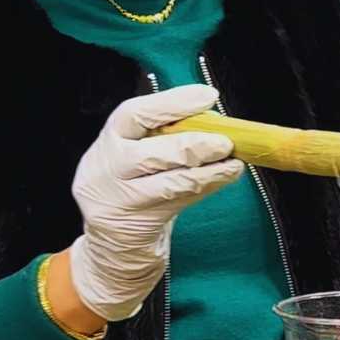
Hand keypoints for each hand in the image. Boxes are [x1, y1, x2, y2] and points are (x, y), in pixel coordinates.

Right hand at [65, 85, 242, 321]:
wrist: (112, 244)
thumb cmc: (133, 188)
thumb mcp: (135, 155)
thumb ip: (161, 137)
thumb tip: (210, 115)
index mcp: (107, 139)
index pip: (134, 114)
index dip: (171, 103)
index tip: (207, 96)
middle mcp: (105, 168)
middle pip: (150, 154)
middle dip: (193, 145)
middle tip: (226, 141)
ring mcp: (116, 200)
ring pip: (168, 184)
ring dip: (207, 172)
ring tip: (233, 162)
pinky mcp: (135, 225)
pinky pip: (177, 203)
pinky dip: (206, 189)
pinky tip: (226, 178)